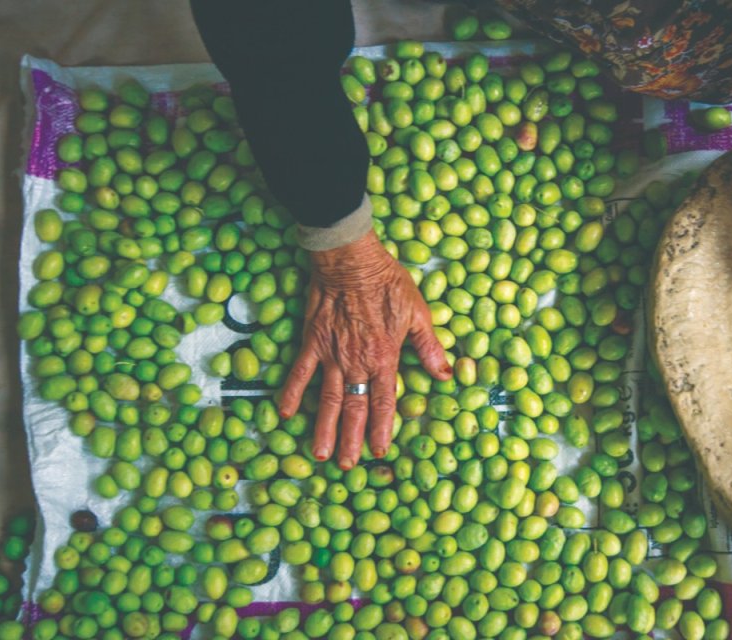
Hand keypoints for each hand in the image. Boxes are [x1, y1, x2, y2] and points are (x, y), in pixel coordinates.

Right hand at [279, 231, 450, 467]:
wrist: (350, 259)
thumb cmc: (387, 283)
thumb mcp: (418, 314)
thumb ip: (429, 348)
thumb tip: (446, 375)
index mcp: (384, 358)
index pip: (383, 403)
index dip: (381, 429)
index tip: (379, 451)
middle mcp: (357, 362)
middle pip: (354, 408)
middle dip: (351, 440)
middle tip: (346, 465)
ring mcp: (331, 354)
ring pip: (328, 398)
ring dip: (324, 427)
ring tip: (320, 454)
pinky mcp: (312, 341)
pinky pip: (300, 372)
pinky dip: (292, 393)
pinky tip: (286, 413)